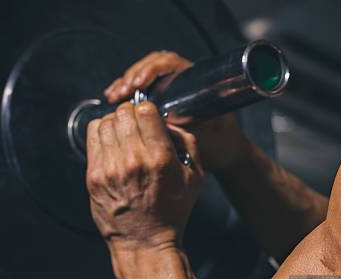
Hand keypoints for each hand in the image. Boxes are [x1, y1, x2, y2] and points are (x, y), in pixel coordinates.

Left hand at [86, 101, 203, 256]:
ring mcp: (110, 168)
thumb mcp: (195, 177)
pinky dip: (102, 133)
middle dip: (132, 115)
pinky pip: (92, 136)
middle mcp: (133, 161)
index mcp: (160, 158)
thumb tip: (167, 121)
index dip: (148, 111)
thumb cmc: (172, 211)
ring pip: (106, 122)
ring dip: (116, 124)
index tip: (150, 119)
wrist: (145, 242)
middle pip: (124, 113)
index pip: (145, 110)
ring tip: (124, 137)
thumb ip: (187, 142)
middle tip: (137, 127)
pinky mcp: (94, 176)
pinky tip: (111, 144)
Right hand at [104, 51, 252, 171]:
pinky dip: (127, 93)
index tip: (138, 83)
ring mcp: (171, 90)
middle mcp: (183, 80)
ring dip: (126, 84)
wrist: (226, 153)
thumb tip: (157, 116)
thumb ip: (183, 124)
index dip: (151, 70)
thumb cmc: (220, 142)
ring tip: (114, 95)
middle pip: (151, 67)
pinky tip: (115, 99)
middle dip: (133, 76)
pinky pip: (141, 91)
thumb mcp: (203, 132)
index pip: (169, 63)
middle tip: (122, 91)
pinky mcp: (162, 101)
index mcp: (197, 80)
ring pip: (143, 77)